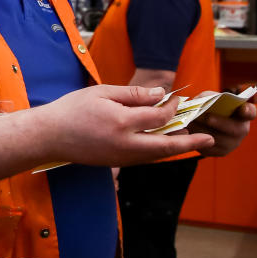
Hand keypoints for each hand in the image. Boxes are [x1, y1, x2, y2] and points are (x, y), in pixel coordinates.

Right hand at [35, 85, 215, 166]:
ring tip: (192, 143)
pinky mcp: (116, 164)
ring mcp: (121, 158)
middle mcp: (125, 144)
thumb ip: (132, 94)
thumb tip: (159, 95)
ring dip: (175, 150)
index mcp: (121, 122)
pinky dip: (159, 154)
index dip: (170, 107)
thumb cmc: (72, 110)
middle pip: (165, 146)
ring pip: (157, 157)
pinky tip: (165, 147)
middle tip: (208, 139)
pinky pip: (144, 160)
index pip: (157, 116)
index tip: (174, 99)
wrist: (49, 136)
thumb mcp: (102, 93)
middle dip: (188, 142)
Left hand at [190, 102, 253, 156]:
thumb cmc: (208, 107)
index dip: (248, 111)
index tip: (242, 109)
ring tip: (193, 123)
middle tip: (208, 118)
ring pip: (221, 140)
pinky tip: (190, 132)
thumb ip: (207, 97)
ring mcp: (233, 143)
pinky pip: (211, 148)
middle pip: (237, 129)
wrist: (201, 122)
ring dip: (205, 131)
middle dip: (221, 123)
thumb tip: (201, 101)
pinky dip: (199, 140)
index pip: (250, 112)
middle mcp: (241, 129)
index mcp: (242, 114)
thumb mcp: (209, 98)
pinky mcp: (221, 152)